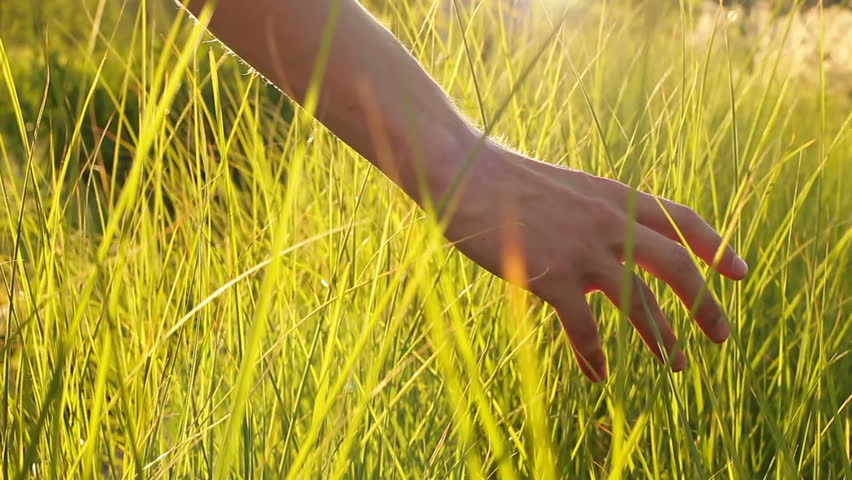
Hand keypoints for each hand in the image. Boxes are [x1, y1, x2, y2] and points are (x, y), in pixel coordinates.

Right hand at [437, 140, 748, 381]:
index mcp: (614, 196)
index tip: (740, 272)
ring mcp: (583, 251)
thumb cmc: (507, 180)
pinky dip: (594, 354)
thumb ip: (594, 216)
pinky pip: (584, 328)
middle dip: (703, 305)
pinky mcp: (552, 277)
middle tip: (721, 336)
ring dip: (661, 339)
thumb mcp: (565, 189)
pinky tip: (599, 374)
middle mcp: (609, 223)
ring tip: (676, 366)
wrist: (467, 175)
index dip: (715, 246)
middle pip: (676, 268)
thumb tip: (610, 250)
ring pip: (638, 303)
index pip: (681, 219)